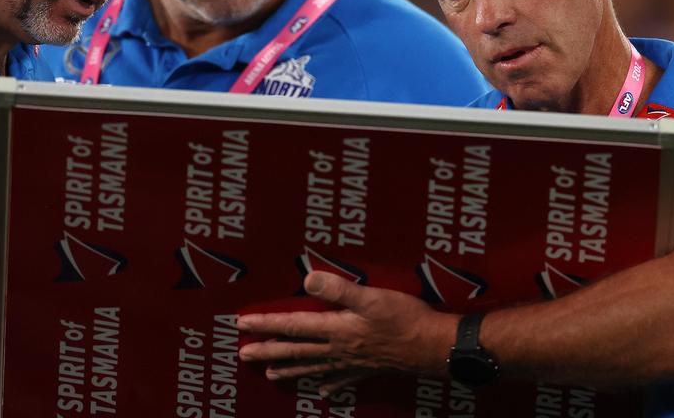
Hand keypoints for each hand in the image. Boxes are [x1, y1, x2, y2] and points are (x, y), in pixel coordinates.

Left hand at [237, 271, 458, 395]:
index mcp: (336, 329)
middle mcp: (338, 349)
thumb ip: (338, 289)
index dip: (266, 324)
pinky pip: (342, 380)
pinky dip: (329, 386)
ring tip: (270, 374)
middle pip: (296, 350)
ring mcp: (351, 363)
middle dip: (267, 350)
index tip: (242, 324)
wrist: (431, 347)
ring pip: (313, 367)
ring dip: (290, 369)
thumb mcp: (371, 297)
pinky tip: (323, 393)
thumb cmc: (403, 319)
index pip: (293, 326)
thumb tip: (307, 280)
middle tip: (243, 355)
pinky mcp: (366, 370)